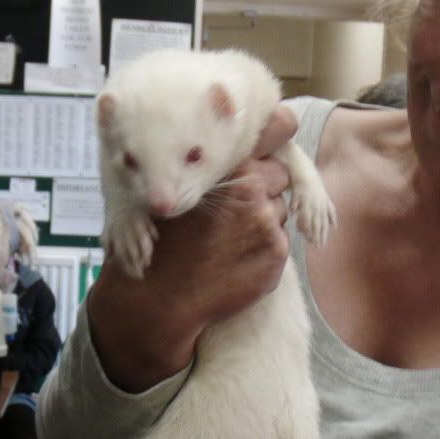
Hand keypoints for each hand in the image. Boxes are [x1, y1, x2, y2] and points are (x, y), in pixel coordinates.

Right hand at [87, 105, 298, 391]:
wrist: (160, 295)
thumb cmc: (161, 239)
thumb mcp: (177, 189)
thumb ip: (209, 167)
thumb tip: (226, 143)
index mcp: (230, 170)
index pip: (273, 143)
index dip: (266, 153)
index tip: (261, 161)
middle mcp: (254, 193)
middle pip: (280, 178)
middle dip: (264, 189)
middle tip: (237, 209)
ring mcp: (267, 226)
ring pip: (279, 210)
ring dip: (263, 220)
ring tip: (231, 237)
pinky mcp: (275, 256)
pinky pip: (279, 242)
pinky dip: (264, 249)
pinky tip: (236, 259)